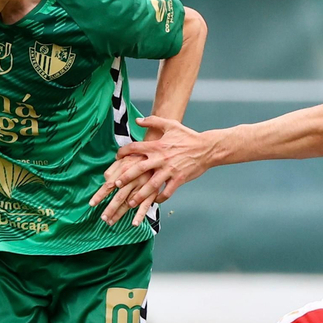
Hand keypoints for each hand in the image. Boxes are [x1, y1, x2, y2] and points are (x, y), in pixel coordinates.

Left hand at [89, 115, 213, 226]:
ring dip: (140, 195)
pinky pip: (167, 192)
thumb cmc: (188, 136)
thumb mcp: (171, 125)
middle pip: (139, 169)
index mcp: (158, 145)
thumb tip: (137, 120)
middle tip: (116, 184)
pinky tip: (154, 201)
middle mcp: (161, 158)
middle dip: (126, 177)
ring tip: (130, 202)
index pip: (135, 148)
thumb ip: (153, 121)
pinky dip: (159, 198)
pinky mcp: (179, 179)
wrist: (207, 148)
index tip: (117, 158)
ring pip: (151, 185)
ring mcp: (170, 170)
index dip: (124, 152)